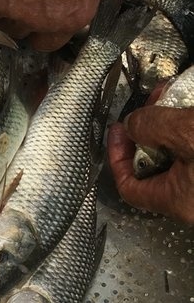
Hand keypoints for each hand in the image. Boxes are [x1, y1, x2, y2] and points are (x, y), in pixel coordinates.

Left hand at [107, 104, 193, 225]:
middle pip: (155, 169)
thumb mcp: (187, 133)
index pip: (129, 187)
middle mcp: (193, 202)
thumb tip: (132, 125)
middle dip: (149, 134)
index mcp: (179, 201)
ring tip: (173, 100)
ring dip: (173, 129)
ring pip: (179, 158)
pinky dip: (189, 133)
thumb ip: (152, 127)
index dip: (117, 156)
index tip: (120, 129)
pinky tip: (190, 107)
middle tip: (151, 107)